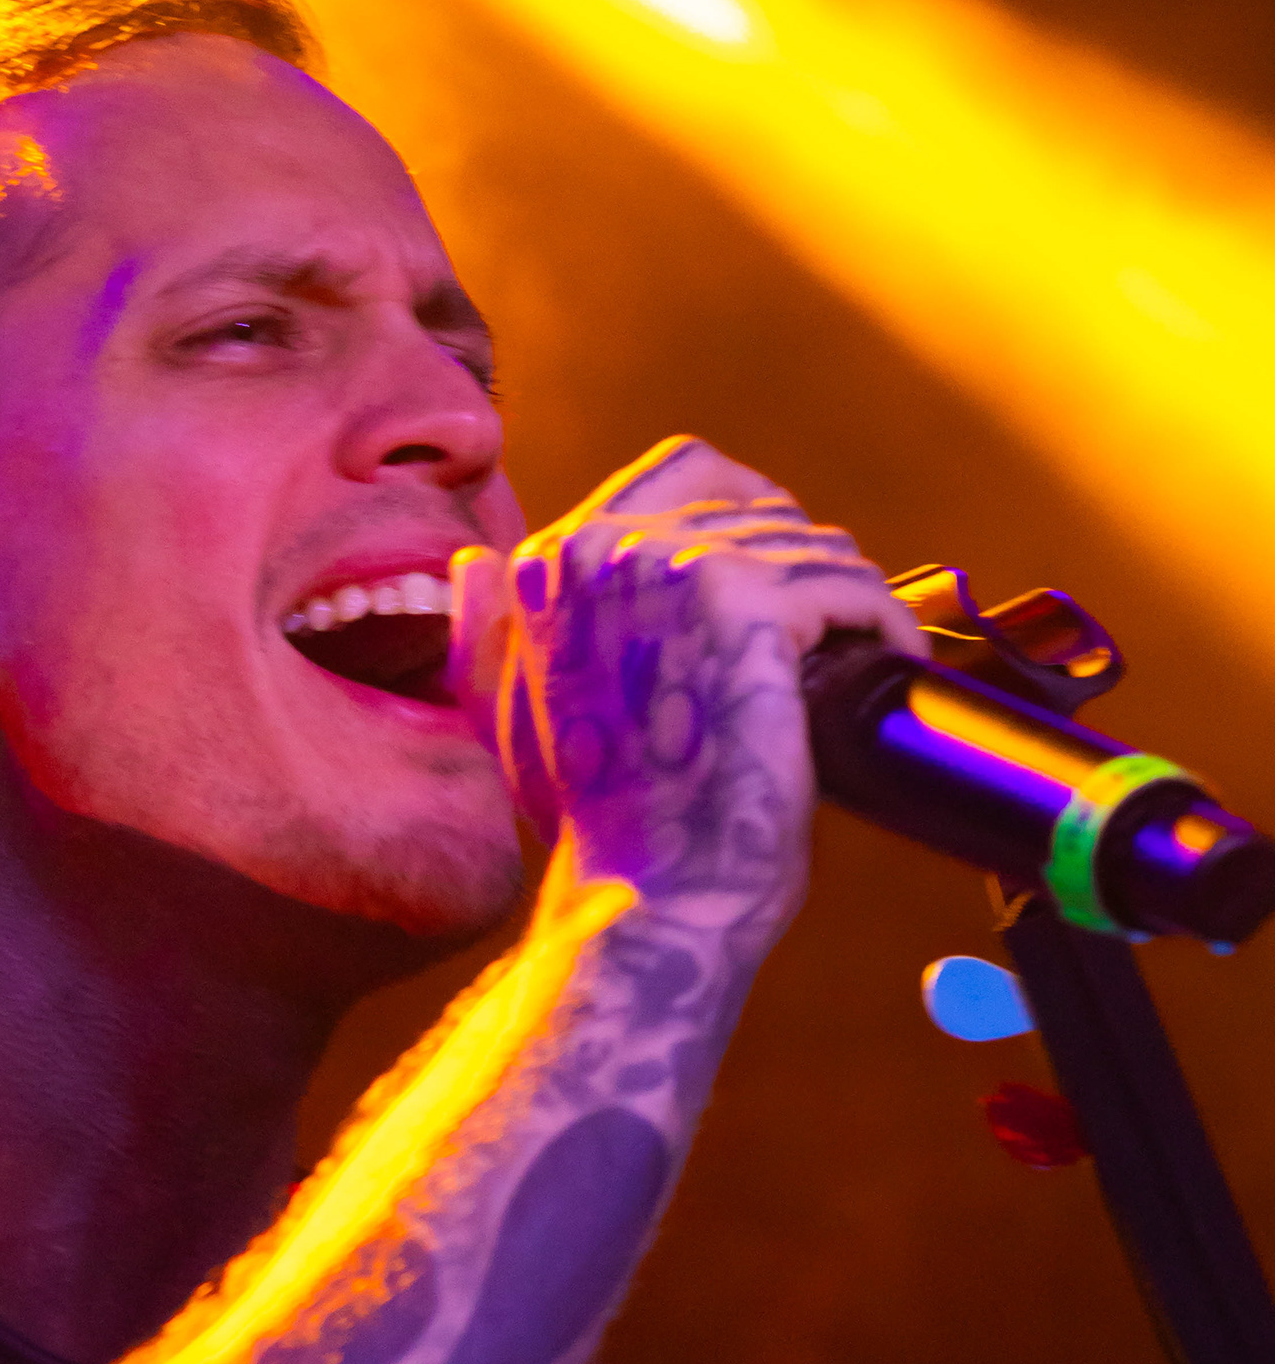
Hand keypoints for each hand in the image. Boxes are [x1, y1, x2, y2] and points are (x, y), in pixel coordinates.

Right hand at [449, 435, 922, 917]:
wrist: (647, 897)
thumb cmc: (598, 823)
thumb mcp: (506, 716)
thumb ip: (484, 631)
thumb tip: (471, 567)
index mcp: (550, 562)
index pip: (688, 467)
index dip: (755, 507)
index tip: (786, 569)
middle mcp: (601, 546)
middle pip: (764, 508)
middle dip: (808, 567)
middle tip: (835, 635)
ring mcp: (672, 568)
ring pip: (814, 547)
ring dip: (852, 600)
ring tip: (863, 657)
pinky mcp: (745, 607)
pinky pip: (850, 587)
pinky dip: (886, 625)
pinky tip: (892, 662)